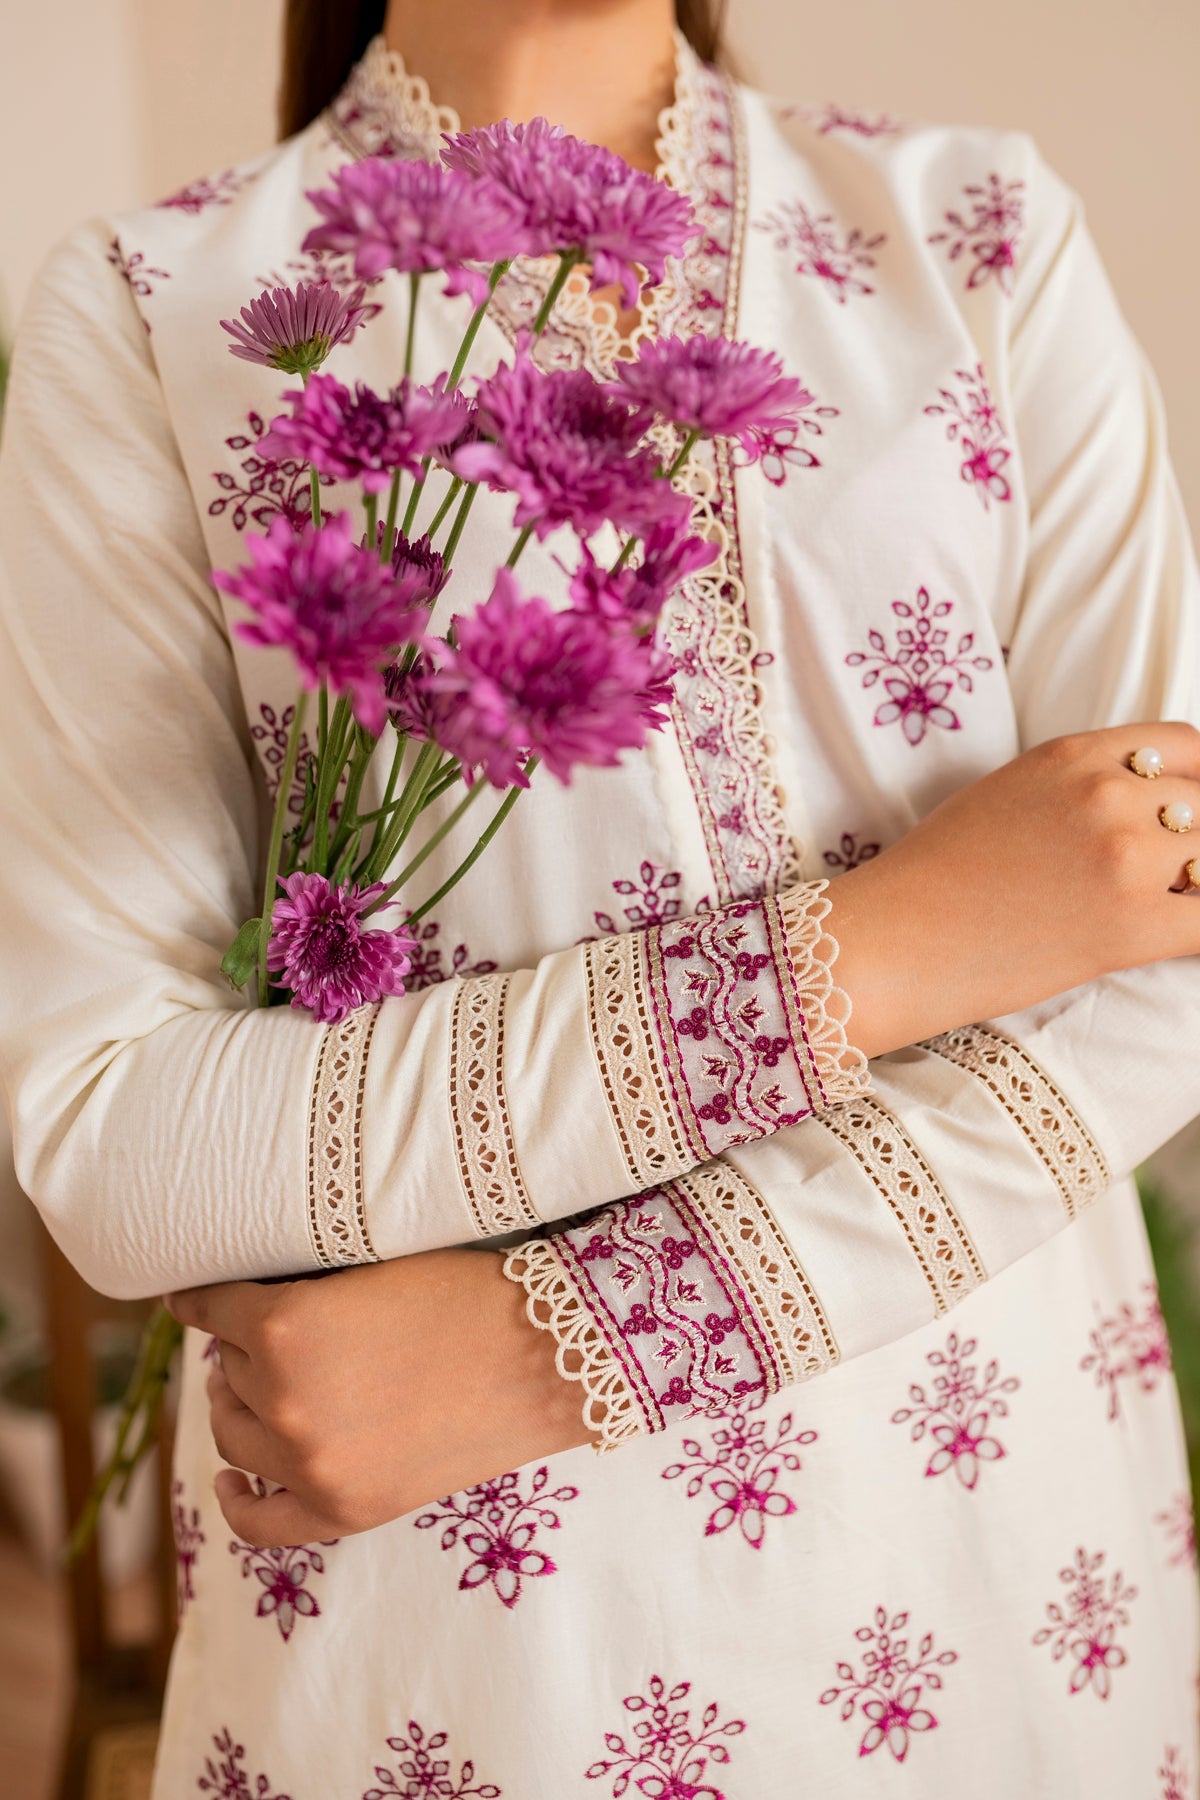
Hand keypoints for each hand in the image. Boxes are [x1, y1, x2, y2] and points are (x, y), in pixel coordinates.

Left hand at [166, 1247, 589, 1547]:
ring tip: (255, 1387)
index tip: (193, 1297)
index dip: (204, 1299)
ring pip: (234, 1434)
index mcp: (285, 1324)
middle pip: (227, 1370)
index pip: (214, 1309)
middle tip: (256, 1336)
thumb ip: (298, 1296)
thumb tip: (241, 1316)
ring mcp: (310, 1464)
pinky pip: (258, 1521)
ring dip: (240, 1404)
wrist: (545, 1357)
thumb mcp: (366, 1273)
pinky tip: (233, 1480)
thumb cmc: (465, 1295)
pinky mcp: (342, 1509)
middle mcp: (284, 1398)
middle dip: (238, 1349)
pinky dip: (236, 1499)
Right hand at [830, 721, 1199, 1058]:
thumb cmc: (932, 878)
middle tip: (1173, 875)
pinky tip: (1181, 939)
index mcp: (1074, 755)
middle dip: (1198, 842)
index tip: (1193, 816)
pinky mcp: (1132, 927)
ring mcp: (1124, 858)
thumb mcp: (1007, 793)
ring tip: (1168, 910)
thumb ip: (1078, 786)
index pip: (1185, 748)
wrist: (888, 940)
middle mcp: (1107, 794)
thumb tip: (1137, 804)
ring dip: (1199, 885)